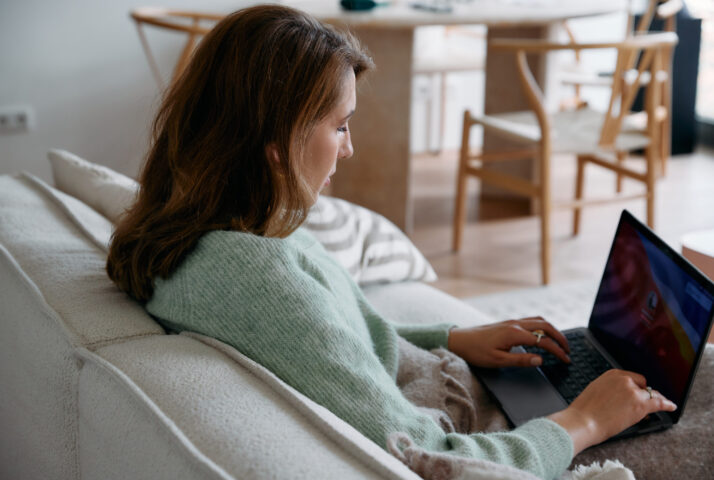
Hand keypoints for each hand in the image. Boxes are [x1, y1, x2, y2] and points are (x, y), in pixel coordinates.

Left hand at [447, 317, 570, 367]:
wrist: (458, 340)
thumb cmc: (475, 352)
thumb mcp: (498, 361)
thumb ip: (521, 360)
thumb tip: (541, 360)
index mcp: (515, 334)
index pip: (543, 341)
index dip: (557, 351)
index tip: (566, 359)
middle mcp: (515, 324)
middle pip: (545, 326)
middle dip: (560, 337)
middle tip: (568, 349)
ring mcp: (511, 322)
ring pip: (539, 320)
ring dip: (552, 330)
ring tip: (559, 342)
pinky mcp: (507, 323)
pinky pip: (531, 321)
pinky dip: (542, 326)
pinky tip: (542, 335)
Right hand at [548, 369, 676, 453]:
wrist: (583, 421)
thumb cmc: (584, 411)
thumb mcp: (595, 391)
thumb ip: (609, 389)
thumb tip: (617, 397)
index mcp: (612, 374)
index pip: (631, 378)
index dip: (636, 388)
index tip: (638, 393)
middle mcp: (624, 379)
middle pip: (642, 385)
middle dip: (644, 394)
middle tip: (643, 404)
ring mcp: (633, 391)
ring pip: (650, 394)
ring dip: (654, 400)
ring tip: (660, 406)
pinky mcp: (640, 404)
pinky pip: (658, 402)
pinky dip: (666, 404)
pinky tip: (671, 406)